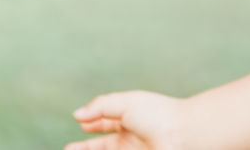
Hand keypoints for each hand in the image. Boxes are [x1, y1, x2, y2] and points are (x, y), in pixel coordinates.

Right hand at [66, 90, 191, 149]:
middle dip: (84, 148)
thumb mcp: (125, 103)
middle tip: (68, 149)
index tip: (81, 123)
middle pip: (101, 145)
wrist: (181, 134)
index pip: (106, 122)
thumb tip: (76, 115)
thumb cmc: (156, 114)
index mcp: (130, 118)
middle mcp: (130, 137)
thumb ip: (100, 106)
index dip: (92, 123)